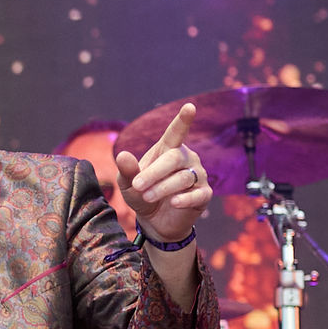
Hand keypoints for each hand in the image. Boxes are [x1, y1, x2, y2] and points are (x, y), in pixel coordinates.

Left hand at [115, 101, 211, 244]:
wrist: (155, 221)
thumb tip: (123, 155)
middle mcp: (186, 159)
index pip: (176, 133)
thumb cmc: (141, 194)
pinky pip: (197, 194)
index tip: (190, 107)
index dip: (183, 120)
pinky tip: (174, 202)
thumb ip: (127, 170)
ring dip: (162, 188)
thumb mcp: (128, 184)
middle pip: (174, 158)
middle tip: (137, 185)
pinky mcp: (204, 194)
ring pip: (183, 177)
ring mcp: (198, 175)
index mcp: (167, 150)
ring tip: (146, 196)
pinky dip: (184, 198)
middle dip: (153, 173)